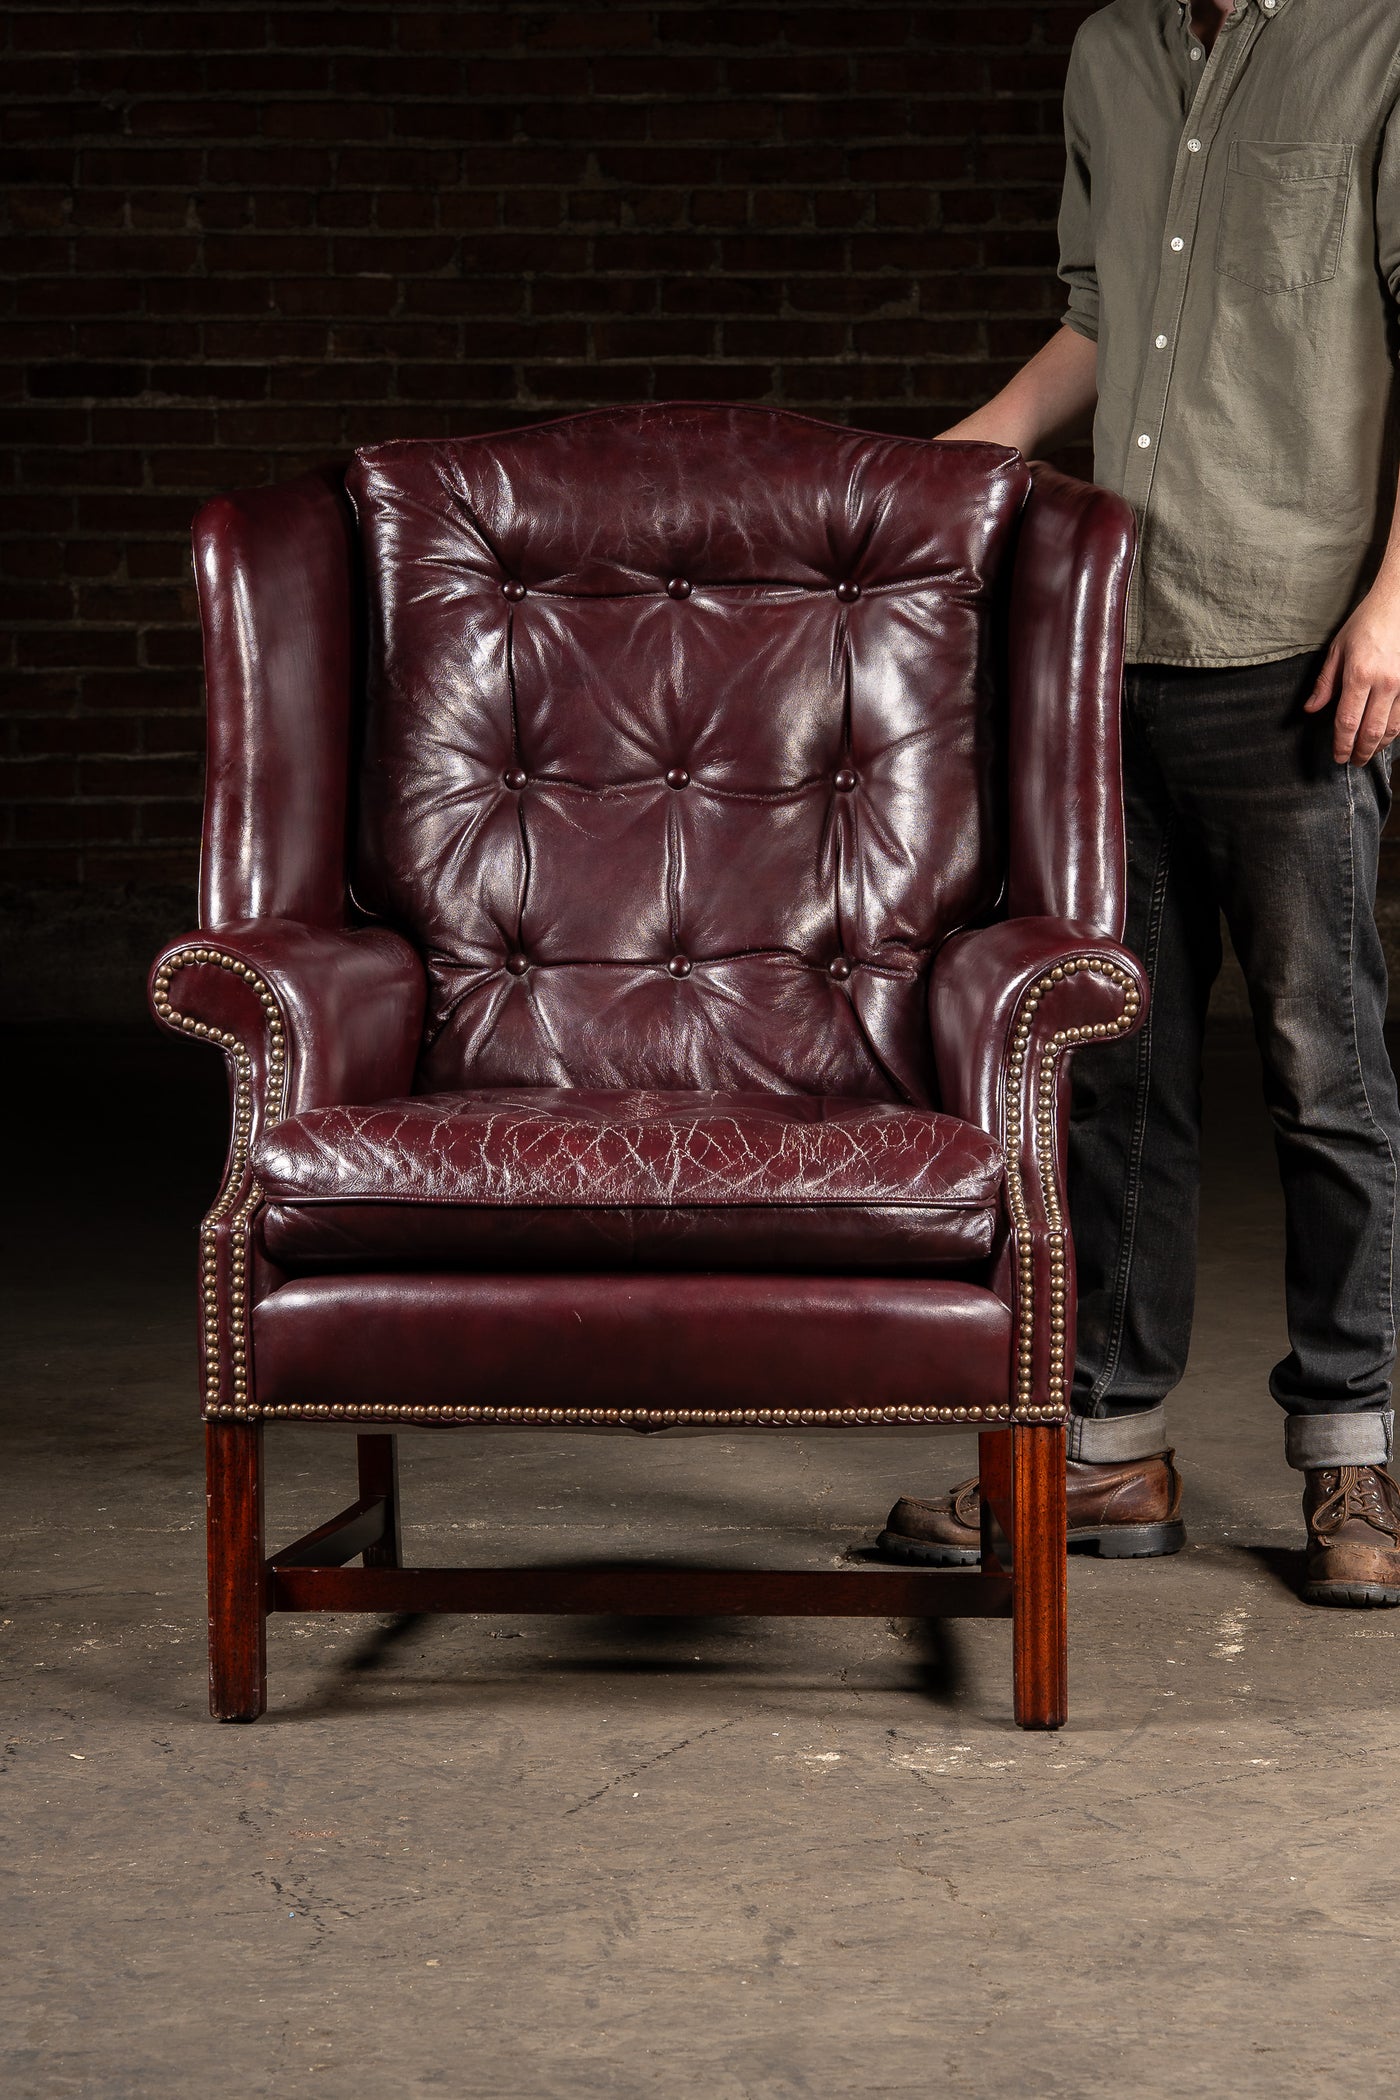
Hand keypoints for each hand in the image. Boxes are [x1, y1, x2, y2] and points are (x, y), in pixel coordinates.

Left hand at [1304, 584, 1399, 763]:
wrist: (1398, 604)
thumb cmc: (1366, 624)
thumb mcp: (1337, 649)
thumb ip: (1325, 683)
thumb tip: (1311, 709)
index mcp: (1360, 674)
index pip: (1347, 721)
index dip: (1341, 743)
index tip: (1337, 756)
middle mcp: (1385, 683)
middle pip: (1370, 731)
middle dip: (1360, 752)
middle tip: (1353, 762)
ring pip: (1391, 728)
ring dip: (1378, 746)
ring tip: (1368, 753)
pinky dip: (1393, 731)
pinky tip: (1384, 736)